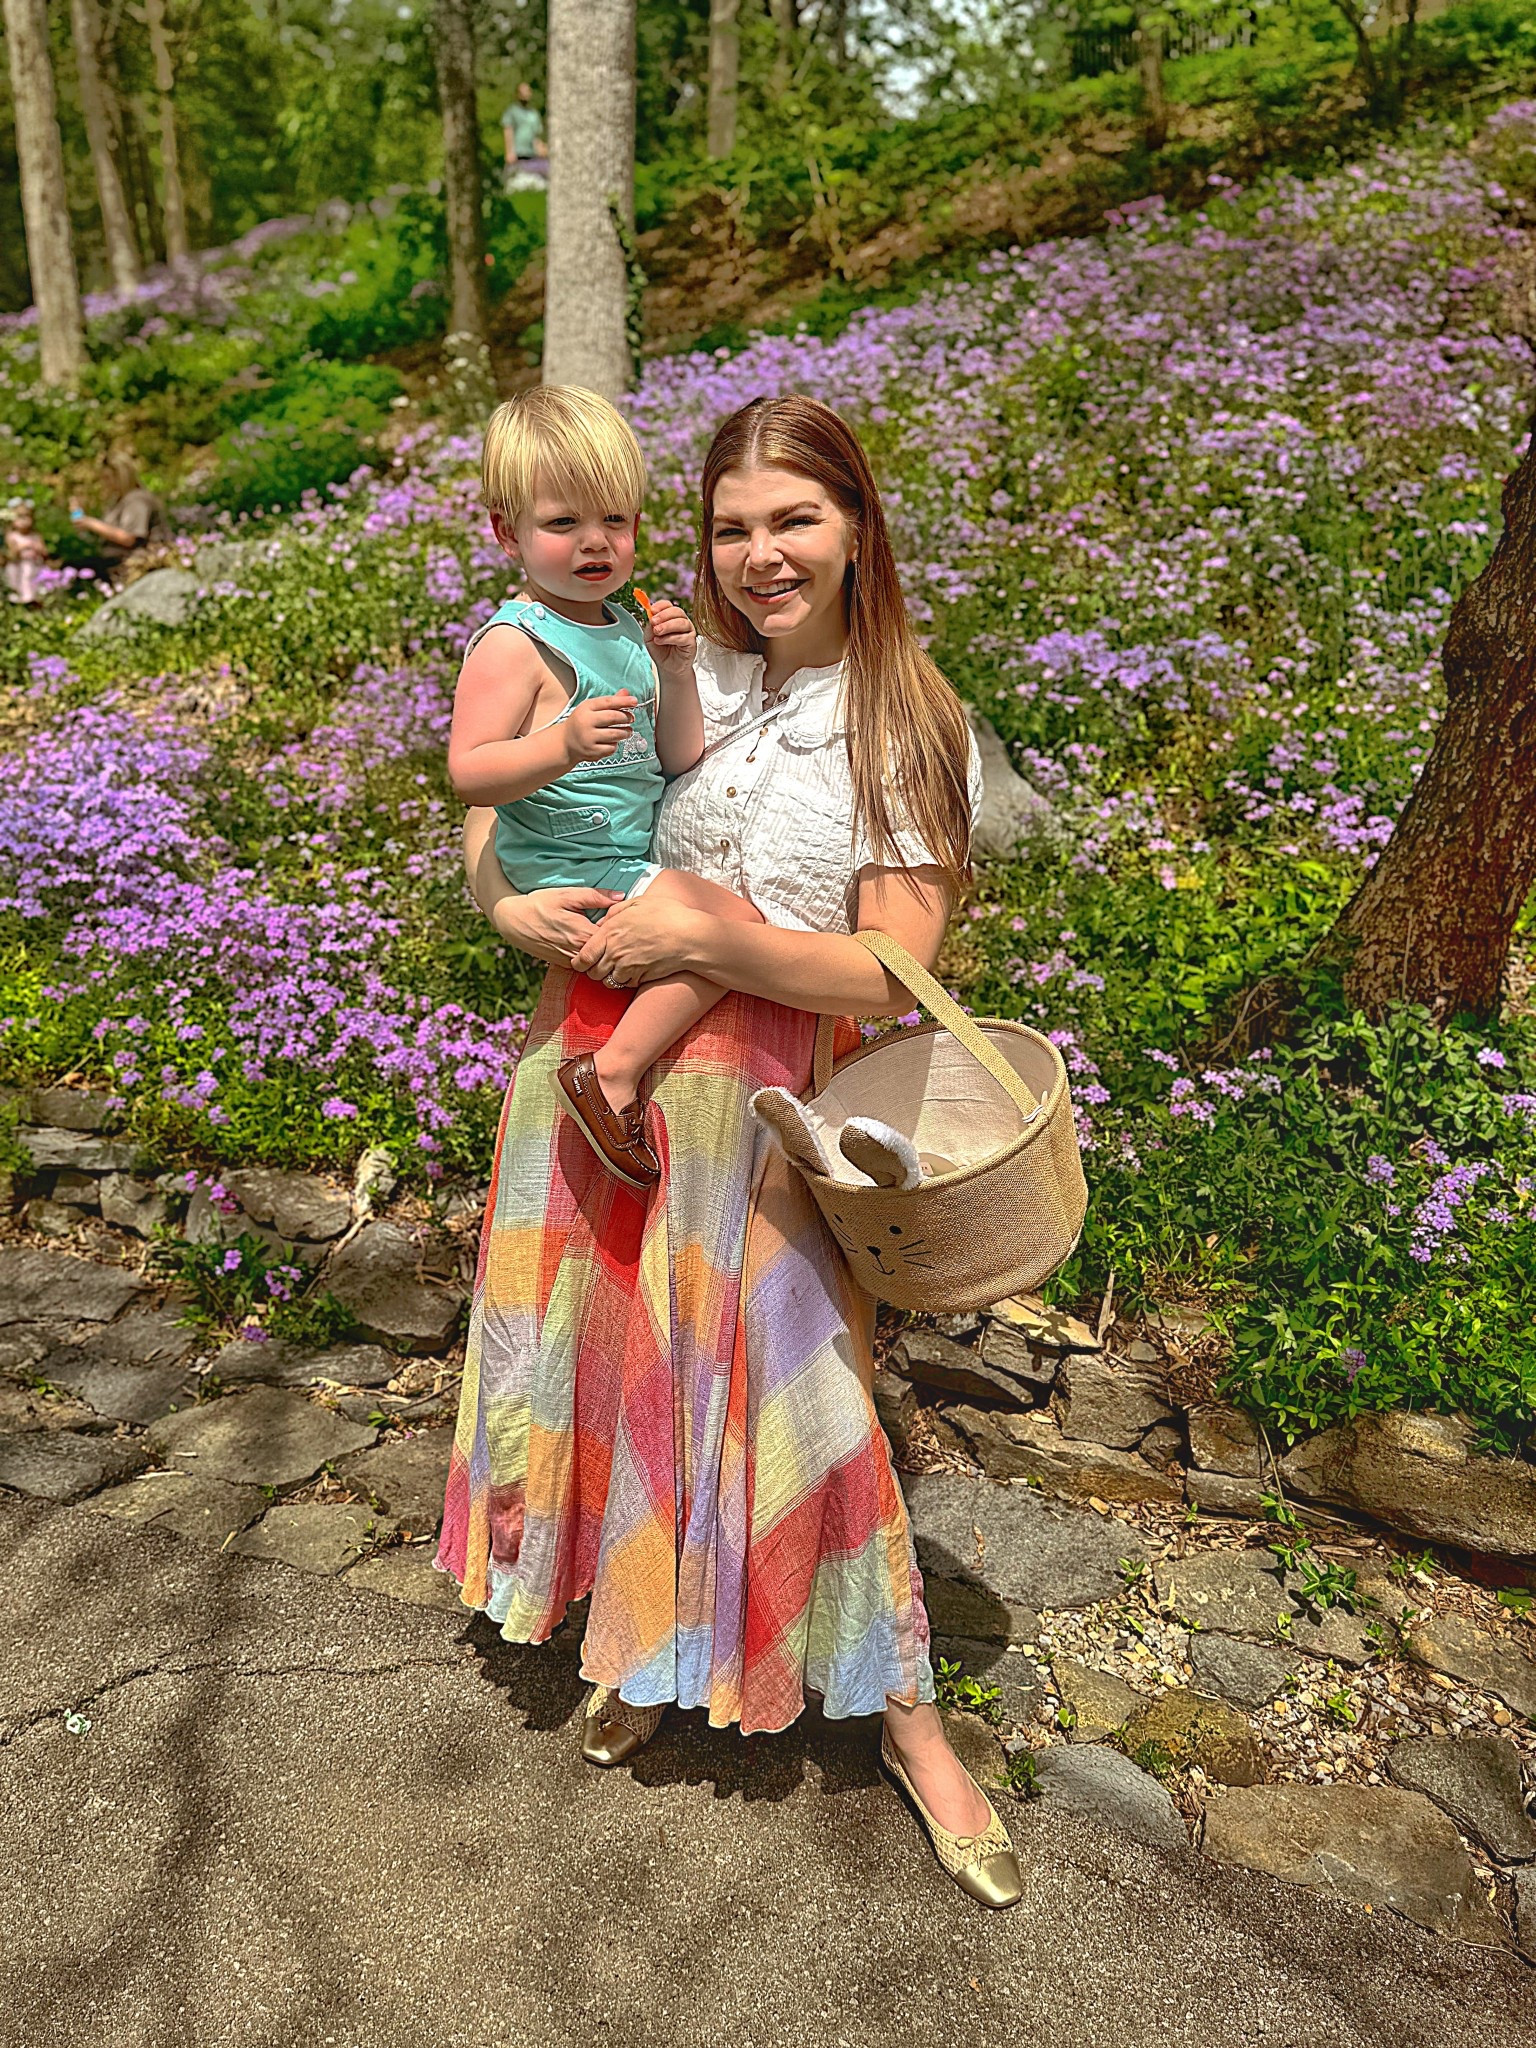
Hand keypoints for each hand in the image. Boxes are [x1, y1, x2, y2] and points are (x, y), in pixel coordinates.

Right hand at [490, 885, 622, 963]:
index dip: (622, 927)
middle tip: (621, 927)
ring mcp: (570, 961)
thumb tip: (621, 896)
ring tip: (607, 936)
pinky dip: (592, 956)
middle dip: (616, 940)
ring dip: (603, 950)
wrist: (512, 921)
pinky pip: (585, 965)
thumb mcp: (566, 895)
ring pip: (597, 961)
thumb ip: (595, 896)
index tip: (626, 918)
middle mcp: (579, 952)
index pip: (614, 937)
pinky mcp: (563, 965)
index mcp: (583, 934)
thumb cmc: (539, 904)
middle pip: (608, 951)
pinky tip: (591, 943)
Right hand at [562, 691, 635, 765]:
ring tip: (628, 731)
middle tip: (631, 718)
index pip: (608, 702)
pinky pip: (611, 748)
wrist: (565, 743)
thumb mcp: (592, 709)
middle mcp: (586, 722)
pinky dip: (615, 745)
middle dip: (626, 717)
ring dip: (625, 732)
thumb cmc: (582, 723)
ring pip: (615, 734)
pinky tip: (614, 742)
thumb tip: (627, 693)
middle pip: (613, 717)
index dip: (623, 701)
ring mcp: (588, 738)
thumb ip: (610, 702)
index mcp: (586, 708)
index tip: (635, 701)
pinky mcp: (592, 751)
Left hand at [569, 893, 699, 985]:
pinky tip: (636, 970)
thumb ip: (614, 911)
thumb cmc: (667, 915)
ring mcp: (627, 967)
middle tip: (602, 965)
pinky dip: (627, 980)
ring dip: (611, 976)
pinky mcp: (640, 978)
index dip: (580, 962)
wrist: (689, 936)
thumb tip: (601, 922)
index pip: (584, 956)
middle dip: (595, 971)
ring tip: (620, 968)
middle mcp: (615, 952)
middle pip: (593, 973)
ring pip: (608, 981)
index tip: (582, 962)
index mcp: (611, 932)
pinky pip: (626, 984)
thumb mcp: (638, 903)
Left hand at [644, 598, 696, 680]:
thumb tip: (650, 616)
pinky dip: (670, 638)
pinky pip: (684, 636)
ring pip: (681, 622)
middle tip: (653, 622)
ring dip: (667, 626)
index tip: (652, 610)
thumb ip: (649, 626)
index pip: (668, 605)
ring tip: (657, 632)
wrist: (667, 667)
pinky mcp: (692, 642)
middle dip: (664, 615)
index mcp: (671, 617)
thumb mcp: (649, 637)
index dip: (661, 606)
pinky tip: (660, 641)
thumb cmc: (660, 650)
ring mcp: (688, 631)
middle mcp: (682, 621)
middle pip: (677, 611)